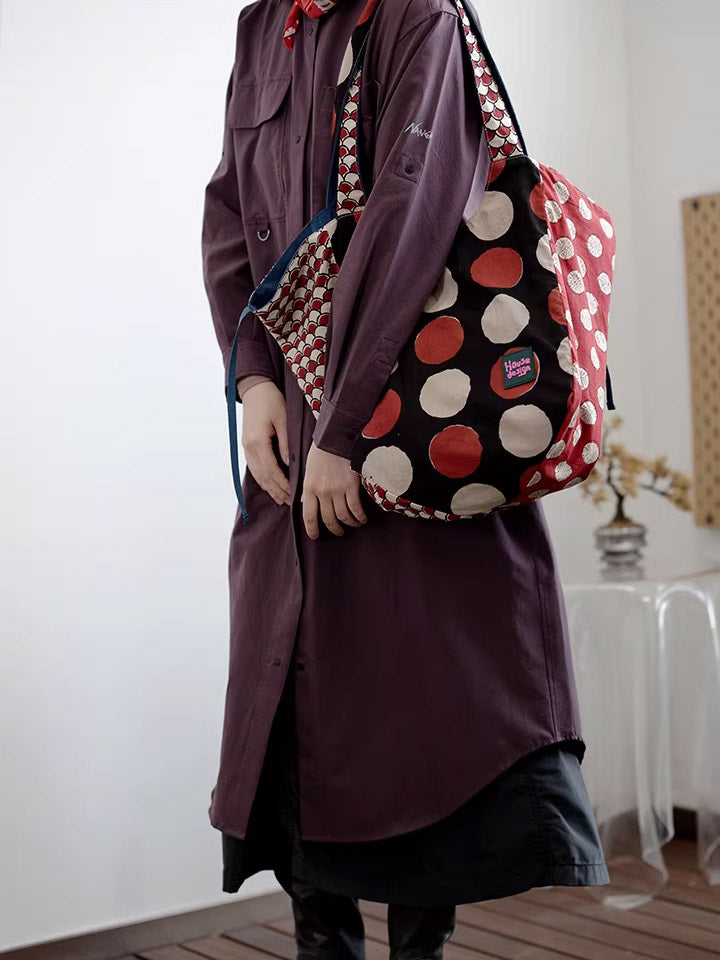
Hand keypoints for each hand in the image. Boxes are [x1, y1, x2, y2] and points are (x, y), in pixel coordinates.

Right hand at [241, 380, 290, 506]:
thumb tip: (289, 464)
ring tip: (281, 500)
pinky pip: (254, 468)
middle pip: (263, 476)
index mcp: (258, 442)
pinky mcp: (247, 446)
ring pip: (257, 474)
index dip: (282, 483)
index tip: (294, 493)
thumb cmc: (271, 401)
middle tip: (289, 503)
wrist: (255, 389)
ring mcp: (246, 448)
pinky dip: (262, 480)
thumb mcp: (283, 419)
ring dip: (269, 488)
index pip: (271, 469)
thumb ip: (286, 443)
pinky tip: (270, 487)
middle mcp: (249, 448)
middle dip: (277, 490)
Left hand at [301, 441, 367, 538]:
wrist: (336, 437)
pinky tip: (362, 519)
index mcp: (309, 488)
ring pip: (343, 516)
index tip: (315, 536)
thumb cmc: (321, 452)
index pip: (309, 516)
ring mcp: (337, 490)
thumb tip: (308, 503)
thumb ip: (309, 489)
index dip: (312, 529)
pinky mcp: (352, 486)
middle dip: (334, 529)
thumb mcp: (309, 471)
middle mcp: (322, 492)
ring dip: (349, 524)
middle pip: (328, 519)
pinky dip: (359, 516)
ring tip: (354, 525)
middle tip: (339, 532)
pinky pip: (355, 508)